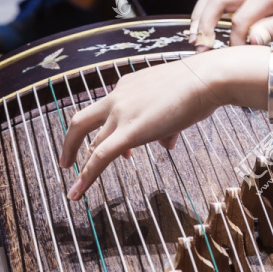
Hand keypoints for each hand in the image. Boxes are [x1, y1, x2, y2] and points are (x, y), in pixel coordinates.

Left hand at [58, 57, 224, 200]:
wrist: (205, 80)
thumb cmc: (199, 88)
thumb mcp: (177, 104)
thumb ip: (167, 126)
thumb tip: (166, 144)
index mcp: (128, 86)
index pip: (109, 110)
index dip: (109, 131)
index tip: (119, 150)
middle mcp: (118, 96)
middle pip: (82, 121)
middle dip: (72, 142)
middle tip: (67, 160)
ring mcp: (120, 112)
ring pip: (90, 142)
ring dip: (80, 163)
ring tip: (75, 185)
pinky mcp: (128, 131)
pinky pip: (100, 157)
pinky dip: (86, 175)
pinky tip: (78, 191)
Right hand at [189, 0, 272, 50]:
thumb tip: (252, 40)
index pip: (239, 21)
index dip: (235, 42)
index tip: (237, 57)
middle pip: (215, 0)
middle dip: (203, 24)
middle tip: (200, 47)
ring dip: (200, 16)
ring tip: (195, 39)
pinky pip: (219, 0)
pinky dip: (207, 13)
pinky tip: (205, 31)